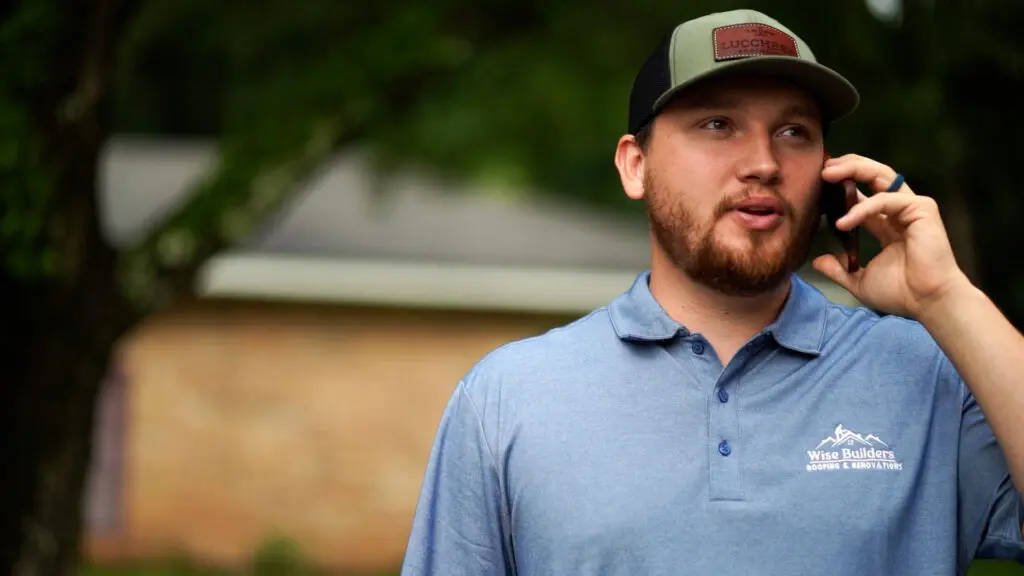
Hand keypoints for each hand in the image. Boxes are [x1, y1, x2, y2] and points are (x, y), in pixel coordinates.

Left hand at [813, 154, 969, 318]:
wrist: (927, 302)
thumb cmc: (900, 292)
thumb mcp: (859, 281)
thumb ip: (839, 270)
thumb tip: (817, 262)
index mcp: (887, 223)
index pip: (861, 195)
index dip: (841, 186)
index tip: (817, 183)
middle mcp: (899, 210)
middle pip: (873, 175)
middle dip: (847, 167)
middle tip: (822, 168)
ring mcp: (912, 207)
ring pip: (881, 176)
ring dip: (853, 170)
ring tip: (827, 174)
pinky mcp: (921, 209)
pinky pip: (885, 200)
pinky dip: (862, 208)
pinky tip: (843, 222)